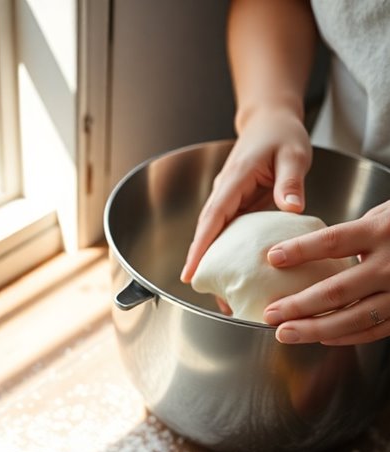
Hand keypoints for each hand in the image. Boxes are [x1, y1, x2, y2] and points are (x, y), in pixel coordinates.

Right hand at [180, 108, 311, 281]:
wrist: (271, 122)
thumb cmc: (281, 135)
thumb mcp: (293, 153)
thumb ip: (291, 180)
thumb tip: (292, 207)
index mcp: (234, 180)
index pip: (213, 217)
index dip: (201, 246)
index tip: (191, 271)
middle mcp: (225, 193)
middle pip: (207, 233)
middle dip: (202, 263)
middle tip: (209, 294)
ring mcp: (229, 202)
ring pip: (215, 236)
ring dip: (214, 263)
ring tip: (223, 295)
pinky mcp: (237, 208)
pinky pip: (229, 235)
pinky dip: (229, 256)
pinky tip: (238, 276)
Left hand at [264, 201, 389, 344]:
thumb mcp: (387, 214)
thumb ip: (357, 232)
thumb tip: (314, 252)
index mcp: (383, 230)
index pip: (334, 241)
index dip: (301, 251)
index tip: (272, 258)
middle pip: (337, 289)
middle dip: (298, 304)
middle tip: (270, 313)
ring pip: (353, 318)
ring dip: (315, 329)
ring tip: (285, 333)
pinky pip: (373, 330)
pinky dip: (345, 336)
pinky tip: (322, 337)